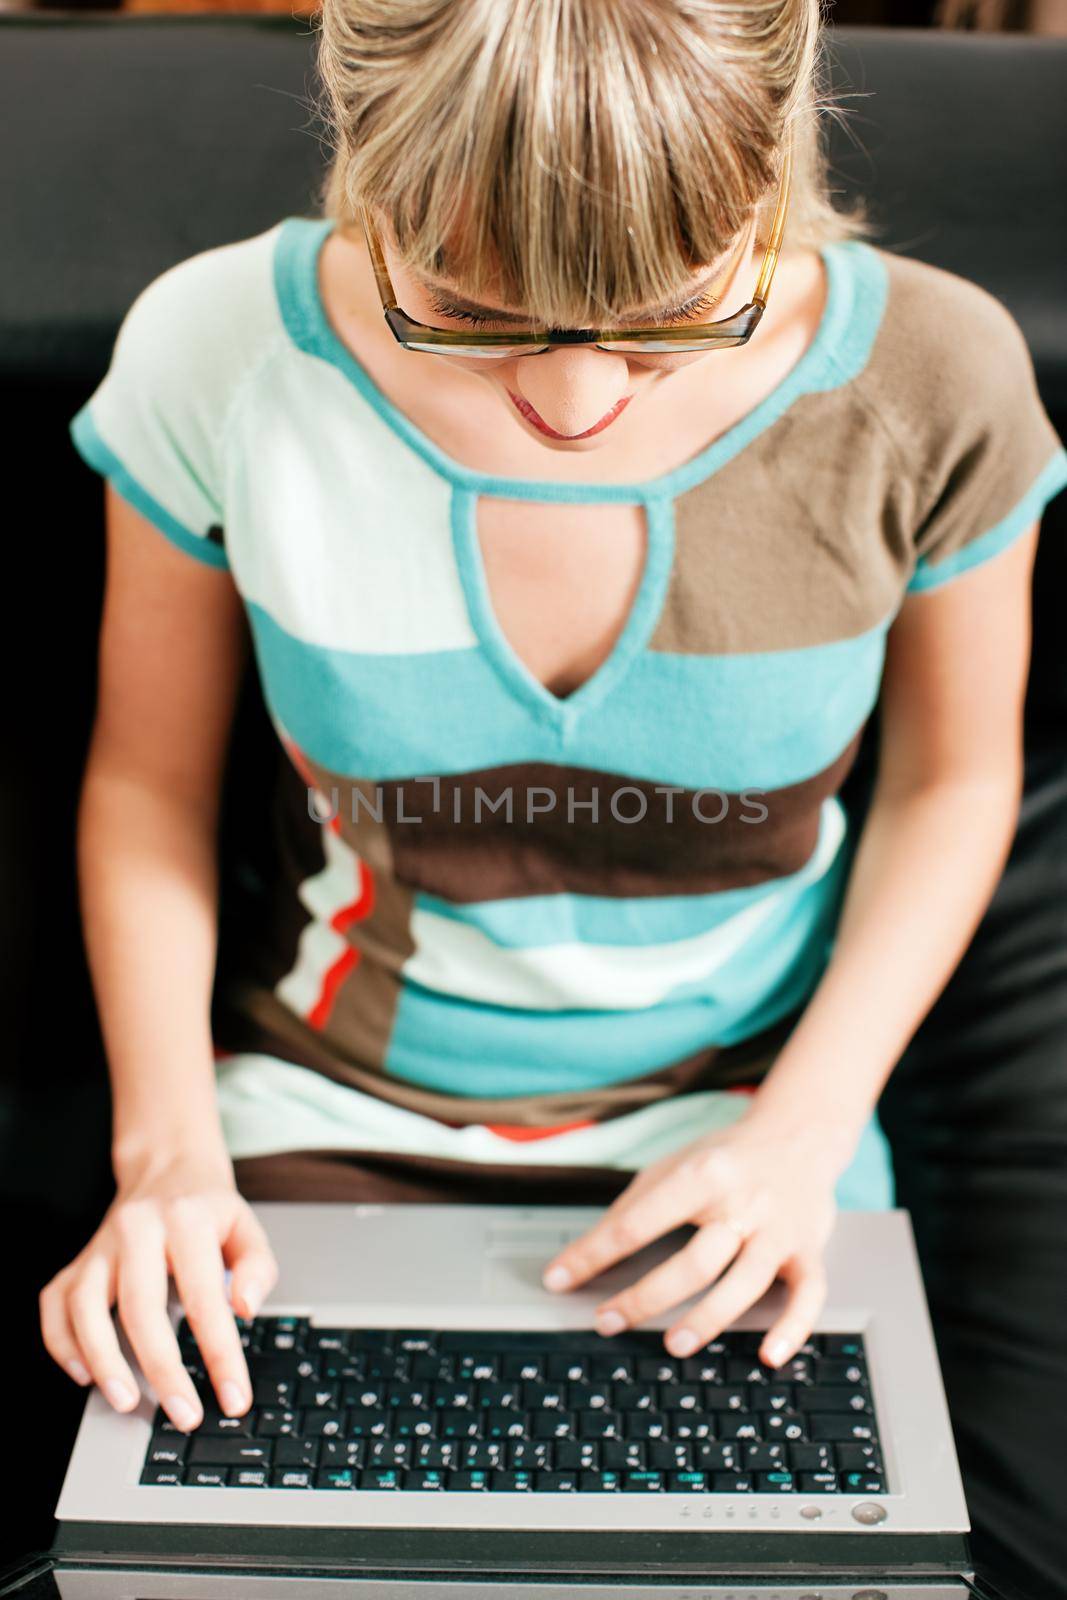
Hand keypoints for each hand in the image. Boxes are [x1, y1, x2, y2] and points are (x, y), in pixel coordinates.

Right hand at [39, 1154, 277, 1431]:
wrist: (166, 1168)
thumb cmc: (207, 1208)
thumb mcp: (246, 1225)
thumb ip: (257, 1266)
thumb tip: (246, 1309)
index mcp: (186, 1220)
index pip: (205, 1297)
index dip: (220, 1355)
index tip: (234, 1397)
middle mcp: (137, 1230)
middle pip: (141, 1308)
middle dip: (162, 1370)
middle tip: (184, 1414)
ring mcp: (101, 1245)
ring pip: (85, 1307)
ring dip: (103, 1361)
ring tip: (125, 1401)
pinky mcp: (77, 1260)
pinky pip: (55, 1304)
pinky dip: (62, 1343)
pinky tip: (84, 1374)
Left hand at [541, 1109, 850, 1369]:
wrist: (796, 1134)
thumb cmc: (724, 1158)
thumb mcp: (672, 1166)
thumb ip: (633, 1208)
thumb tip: (582, 1256)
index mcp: (702, 1175)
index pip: (639, 1221)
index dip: (594, 1253)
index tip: (560, 1279)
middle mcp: (744, 1202)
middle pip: (694, 1261)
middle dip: (646, 1297)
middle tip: (607, 1321)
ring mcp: (779, 1229)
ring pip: (745, 1282)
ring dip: (709, 1319)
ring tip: (673, 1344)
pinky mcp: (808, 1250)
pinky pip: (809, 1294)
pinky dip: (792, 1327)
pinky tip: (768, 1354)